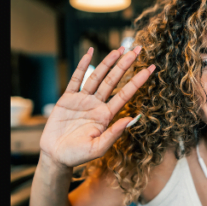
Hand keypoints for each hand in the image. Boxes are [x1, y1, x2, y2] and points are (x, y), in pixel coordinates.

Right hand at [38, 46, 154, 170]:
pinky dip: (82, 65)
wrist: (55, 156)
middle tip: (137, 50)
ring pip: (97, 77)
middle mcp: (97, 105)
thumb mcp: (98, 148)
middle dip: (125, 65)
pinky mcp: (67, 98)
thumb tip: (132, 119)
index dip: (138, 81)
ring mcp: (82, 100)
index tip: (150, 69)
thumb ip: (114, 134)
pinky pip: (76, 79)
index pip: (125, 94)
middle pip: (113, 81)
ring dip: (107, 62)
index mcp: (106, 116)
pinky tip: (90, 53)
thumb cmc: (77, 155)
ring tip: (118, 49)